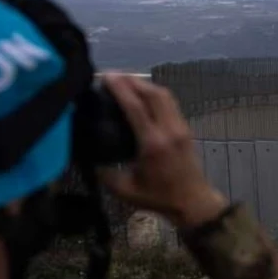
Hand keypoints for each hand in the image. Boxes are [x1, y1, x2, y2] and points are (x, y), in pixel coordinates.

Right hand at [98, 73, 228, 228]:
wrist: (192, 202)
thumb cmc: (158, 197)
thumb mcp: (124, 189)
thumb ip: (103, 173)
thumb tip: (85, 156)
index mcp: (153, 144)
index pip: (135, 107)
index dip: (120, 88)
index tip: (106, 76)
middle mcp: (169, 130)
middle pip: (152, 93)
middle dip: (132, 80)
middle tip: (113, 76)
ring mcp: (180, 127)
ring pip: (164, 95)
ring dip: (145, 84)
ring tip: (126, 81)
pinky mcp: (185, 128)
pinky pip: (170, 103)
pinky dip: (155, 93)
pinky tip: (143, 94)